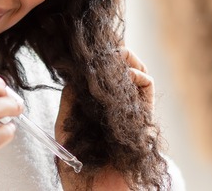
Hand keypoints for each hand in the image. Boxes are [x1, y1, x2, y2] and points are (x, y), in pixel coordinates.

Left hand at [54, 47, 153, 189]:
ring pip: (135, 73)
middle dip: (111, 54)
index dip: (95, 59)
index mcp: (95, 108)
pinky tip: (123, 72)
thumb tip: (72, 75)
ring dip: (125, 58)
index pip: (98, 76)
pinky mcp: (145, 117)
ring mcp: (131, 111)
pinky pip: (146, 88)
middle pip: (119, 71)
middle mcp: (114, 107)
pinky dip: (137, 73)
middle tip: (101, 43)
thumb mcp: (66, 129)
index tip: (84, 46)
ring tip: (113, 52)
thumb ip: (69, 102)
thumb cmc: (79, 168)